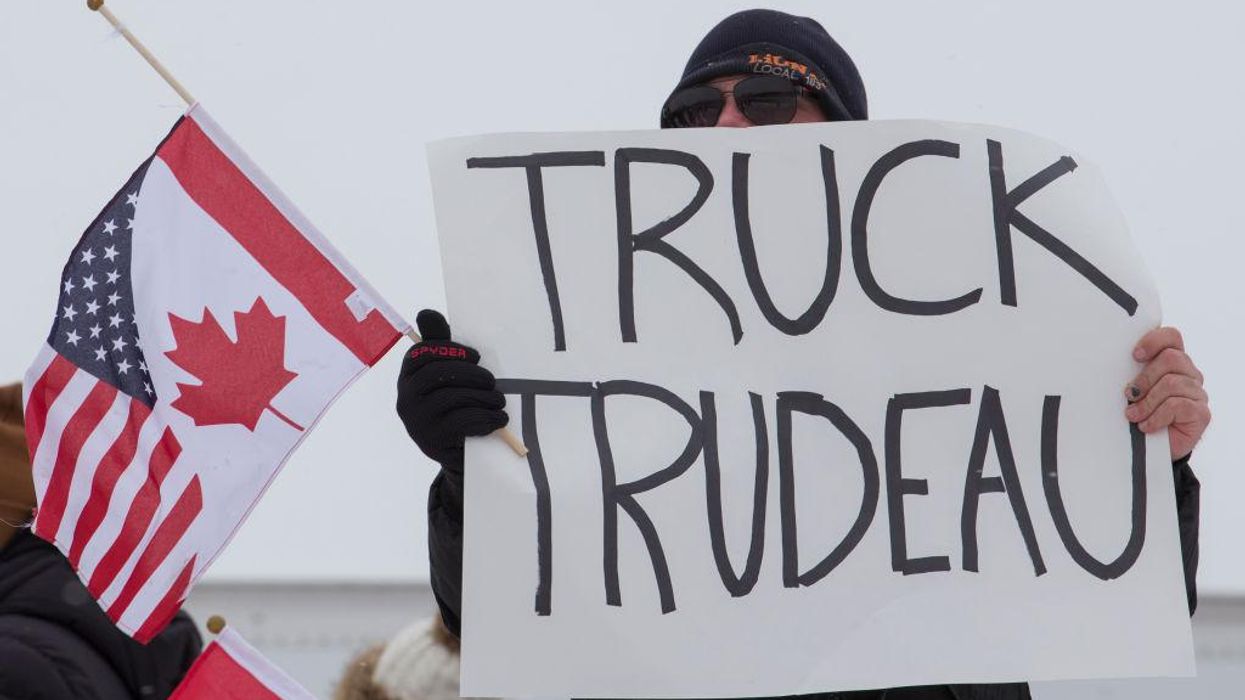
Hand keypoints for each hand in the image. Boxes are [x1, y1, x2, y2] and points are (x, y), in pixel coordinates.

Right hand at [396, 310, 507, 469]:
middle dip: (471, 374)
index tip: (477, 357)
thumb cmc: (457, 403)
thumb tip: (425, 313)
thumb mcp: (449, 373)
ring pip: (451, 398)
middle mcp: (405, 398)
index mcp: (408, 376)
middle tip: (492, 382)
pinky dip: (485, 418)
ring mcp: (416, 422)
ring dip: (483, 398)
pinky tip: (498, 419)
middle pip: (437, 374)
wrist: (459, 452)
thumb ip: (441, 343)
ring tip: (499, 401)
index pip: (422, 353)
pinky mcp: (431, 443)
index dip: (452, 351)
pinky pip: (460, 423)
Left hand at [1124, 327, 1209, 460]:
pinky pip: (1178, 405)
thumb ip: (1124, 373)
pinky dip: (1156, 417)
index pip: (1171, 336)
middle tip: (1129, 395)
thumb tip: (1096, 360)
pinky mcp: (1200, 413)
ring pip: (1172, 383)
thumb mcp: (1127, 392)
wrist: (1147, 452)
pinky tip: (1145, 426)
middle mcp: (1188, 373)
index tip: (1134, 355)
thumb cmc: (1134, 415)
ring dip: (1147, 402)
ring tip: (1132, 415)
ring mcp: (1197, 393)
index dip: (1153, 341)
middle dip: (1144, 378)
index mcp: (1170, 362)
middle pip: (1171, 358)